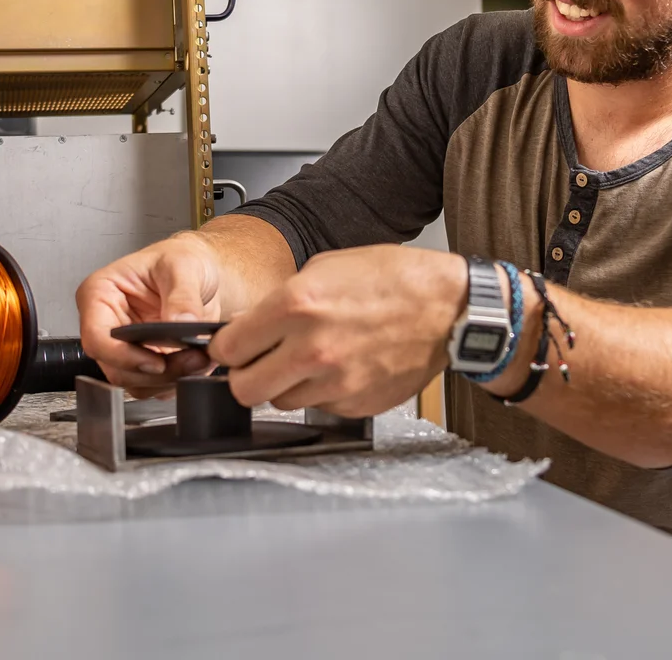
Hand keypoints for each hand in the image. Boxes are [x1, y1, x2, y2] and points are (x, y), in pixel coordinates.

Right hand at [76, 233, 221, 395]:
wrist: (201, 270)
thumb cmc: (181, 258)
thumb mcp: (184, 265)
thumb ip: (182, 294)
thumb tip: (181, 322)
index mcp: (100, 293)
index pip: (97, 336)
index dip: (123, 355)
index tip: (156, 361)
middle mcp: (107, 323)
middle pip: (115, 367)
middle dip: (155, 371)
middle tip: (191, 360)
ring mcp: (124, 345)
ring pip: (134, 381)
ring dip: (168, 379)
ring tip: (199, 360)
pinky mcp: (144, 360)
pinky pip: (153, 384)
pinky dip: (176, 380)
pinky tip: (196, 363)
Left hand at [207, 245, 467, 416]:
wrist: (447, 307)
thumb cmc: (392, 279)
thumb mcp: (327, 267)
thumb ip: (282, 299)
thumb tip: (252, 324)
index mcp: (297, 305)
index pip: (228, 348)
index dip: (225, 347)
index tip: (230, 347)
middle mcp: (311, 348)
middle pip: (243, 389)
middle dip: (244, 375)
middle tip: (257, 362)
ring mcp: (334, 382)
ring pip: (280, 401)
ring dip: (284, 384)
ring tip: (308, 358)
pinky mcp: (355, 403)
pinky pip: (318, 405)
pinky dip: (321, 391)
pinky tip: (340, 365)